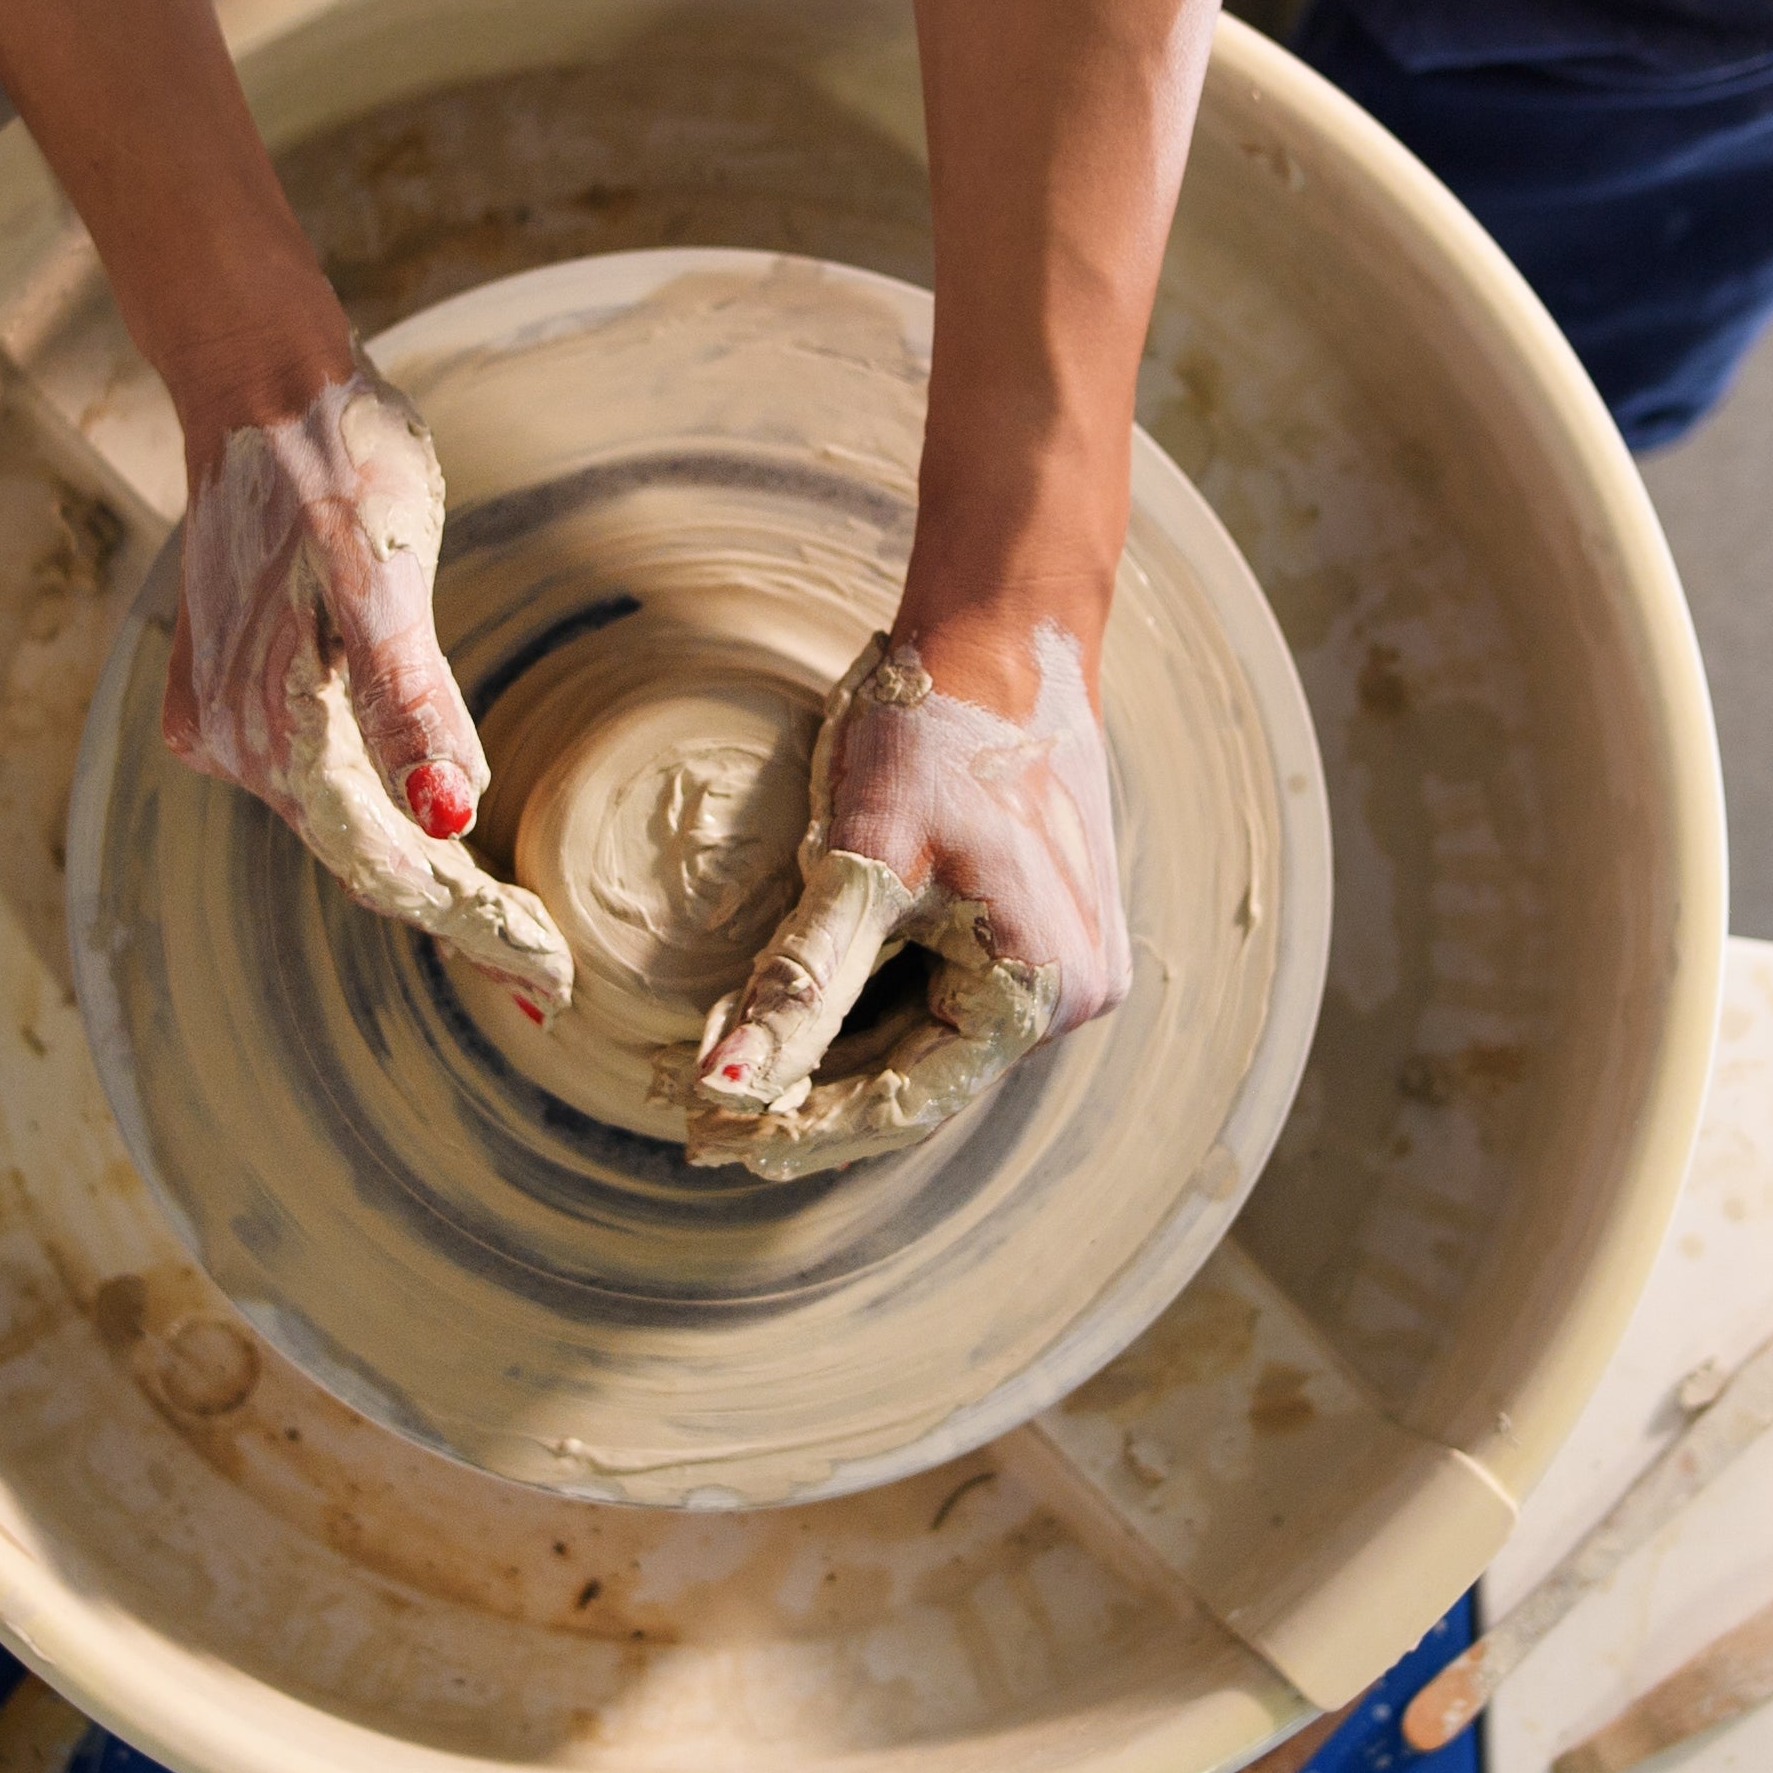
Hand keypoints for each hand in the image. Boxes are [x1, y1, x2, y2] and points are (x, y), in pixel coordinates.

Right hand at [163, 363, 573, 1017]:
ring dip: (417, 882)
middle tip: (545, 981)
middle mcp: (236, 745)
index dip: (473, 926)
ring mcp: (225, 721)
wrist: (260, 384)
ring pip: (337, 828)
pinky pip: (315, 784)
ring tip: (500, 934)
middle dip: (457, 922)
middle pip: (363, 861)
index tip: (551, 978)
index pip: (390, 867)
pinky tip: (420, 841)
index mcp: (280, 730)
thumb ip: (410, 704)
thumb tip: (444, 818)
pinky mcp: (232, 691)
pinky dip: (372, 820)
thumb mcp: (386, 575)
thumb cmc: (337, 467)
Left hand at [683, 619, 1127, 1178]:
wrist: (1000, 631)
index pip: (906, 1100)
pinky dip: (869, 1000)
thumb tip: (726, 1085)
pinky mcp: (1037, 926)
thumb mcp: (859, 863)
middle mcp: (1069, 994)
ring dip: (833, 1050)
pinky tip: (795, 1006)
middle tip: (703, 1118)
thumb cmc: (937, 731)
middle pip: (918, 1076)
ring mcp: (1062, 960)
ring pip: (925, 1035)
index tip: (714, 1140)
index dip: (806, 1128)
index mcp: (1043, 991)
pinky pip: (942, 990)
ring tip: (730, 1064)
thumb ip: (799, 987)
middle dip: (810, 1094)